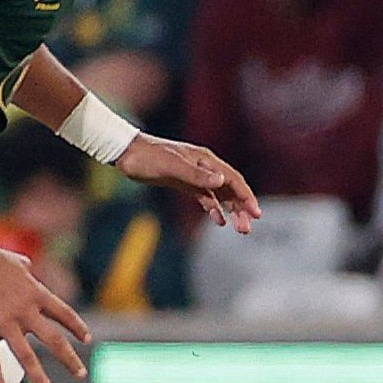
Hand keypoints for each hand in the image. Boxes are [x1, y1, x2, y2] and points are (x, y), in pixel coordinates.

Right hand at [0, 245, 89, 382]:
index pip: (65, 314)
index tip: (87, 340)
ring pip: (27, 356)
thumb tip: (29, 267)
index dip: (77, 328)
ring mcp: (4, 322)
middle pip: (53, 340)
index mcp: (36, 293)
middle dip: (69, 359)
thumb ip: (26, 269)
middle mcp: (25, 310)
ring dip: (40, 378)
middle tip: (81, 374)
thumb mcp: (15, 261)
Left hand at [118, 133, 262, 234]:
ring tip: (240, 229)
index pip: (233, 180)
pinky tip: (220, 221)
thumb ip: (197, 175)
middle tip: (247, 229)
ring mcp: (195, 175)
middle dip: (241, 208)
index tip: (255, 213)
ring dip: (231, 211)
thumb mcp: (172, 167)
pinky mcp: (185, 183)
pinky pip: (206, 197)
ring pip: (220, 195)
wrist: (127, 153)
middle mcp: (205, 167)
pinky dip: (215, 209)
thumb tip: (221, 182)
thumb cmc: (148, 158)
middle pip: (230, 189)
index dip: (246, 196)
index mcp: (206, 160)